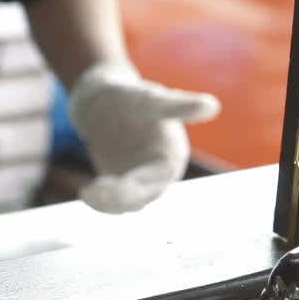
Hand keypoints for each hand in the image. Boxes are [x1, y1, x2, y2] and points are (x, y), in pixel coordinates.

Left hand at [68, 62, 220, 213]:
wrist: (102, 101)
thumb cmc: (132, 96)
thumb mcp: (154, 99)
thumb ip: (179, 106)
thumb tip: (212, 106)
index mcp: (171, 155)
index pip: (161, 178)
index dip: (142, 186)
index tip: (119, 186)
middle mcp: (156, 173)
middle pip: (143, 196)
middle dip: (121, 198)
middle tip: (96, 190)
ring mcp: (137, 181)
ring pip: (126, 203)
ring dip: (108, 203)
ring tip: (89, 192)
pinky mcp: (119, 185)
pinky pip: (111, 201)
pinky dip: (100, 201)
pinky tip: (86, 192)